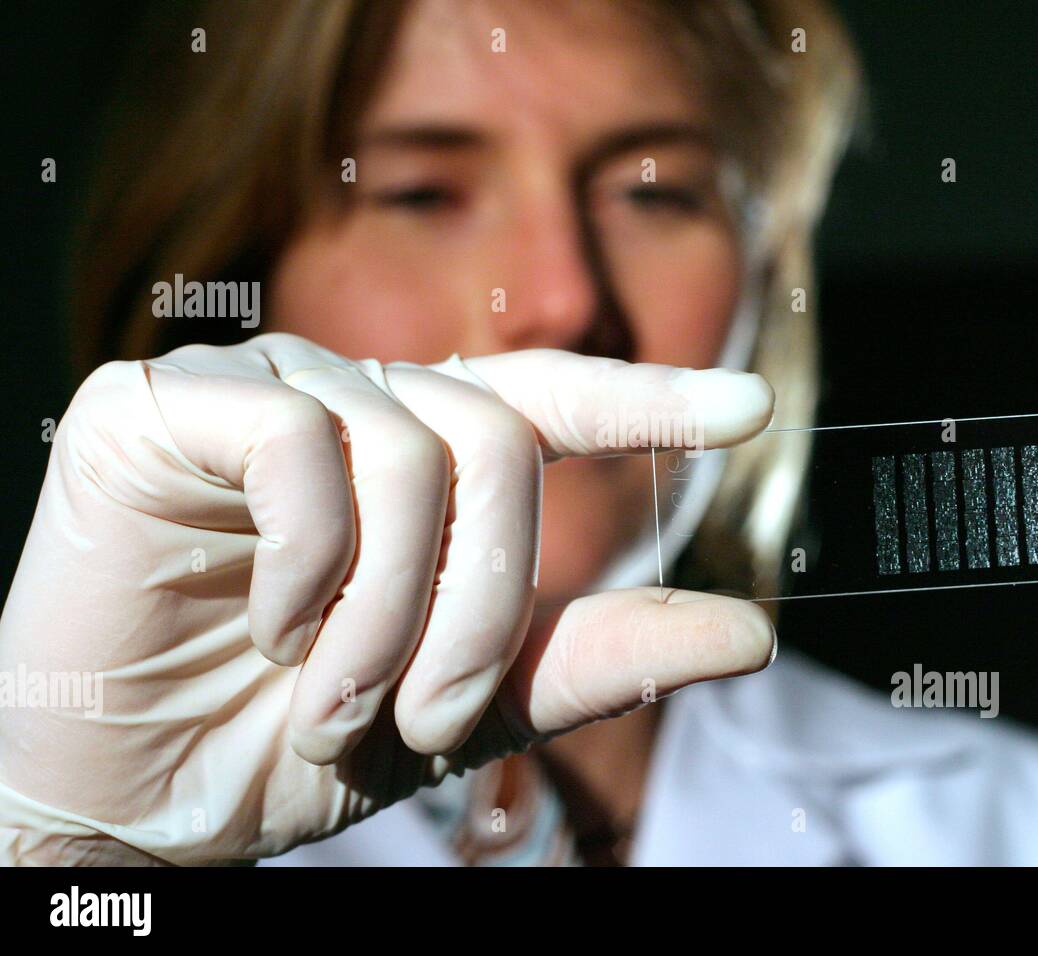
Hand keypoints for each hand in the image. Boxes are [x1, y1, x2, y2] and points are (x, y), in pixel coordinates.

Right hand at [0, 333, 775, 863]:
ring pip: (409, 449)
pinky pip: (298, 445)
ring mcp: (261, 391)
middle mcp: (351, 402)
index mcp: (420, 457)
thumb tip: (749, 632)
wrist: (131, 799)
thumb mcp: (464, 704)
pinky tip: (265, 627)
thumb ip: (593, 657)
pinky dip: (307, 566)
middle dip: (485, 602)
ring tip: (335, 699)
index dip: (650, 399)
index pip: (550, 398)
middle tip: (429, 712)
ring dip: (389, 612)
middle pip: (496, 441)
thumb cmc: (288, 741)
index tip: (750, 408)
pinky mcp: (167, 406)